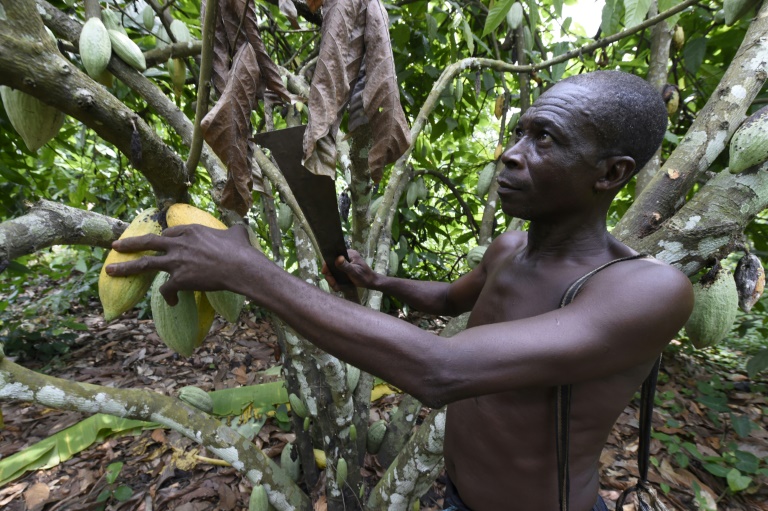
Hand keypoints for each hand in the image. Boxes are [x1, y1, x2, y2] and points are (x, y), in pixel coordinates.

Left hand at [106, 224, 258, 304]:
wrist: (239, 267)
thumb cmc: (241, 250)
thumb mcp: (237, 233)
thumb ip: (234, 230)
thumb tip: (241, 227)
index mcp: (191, 231)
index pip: (170, 233)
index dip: (165, 239)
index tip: (162, 243)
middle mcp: (179, 244)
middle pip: (148, 242)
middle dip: (130, 244)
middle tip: (115, 245)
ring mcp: (176, 261)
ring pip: (144, 264)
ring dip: (125, 267)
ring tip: (110, 270)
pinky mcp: (179, 279)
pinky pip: (166, 289)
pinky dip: (169, 297)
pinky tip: (173, 302)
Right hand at [321, 249, 379, 290]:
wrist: (372, 283)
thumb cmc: (364, 276)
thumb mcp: (354, 272)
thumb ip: (345, 266)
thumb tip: (338, 258)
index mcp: (349, 253)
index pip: (334, 256)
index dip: (327, 265)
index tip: (325, 273)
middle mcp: (346, 256)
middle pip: (332, 264)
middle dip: (331, 276)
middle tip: (333, 285)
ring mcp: (345, 263)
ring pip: (333, 270)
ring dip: (333, 280)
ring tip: (336, 288)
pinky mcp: (345, 269)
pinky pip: (337, 274)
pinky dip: (336, 280)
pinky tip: (338, 287)